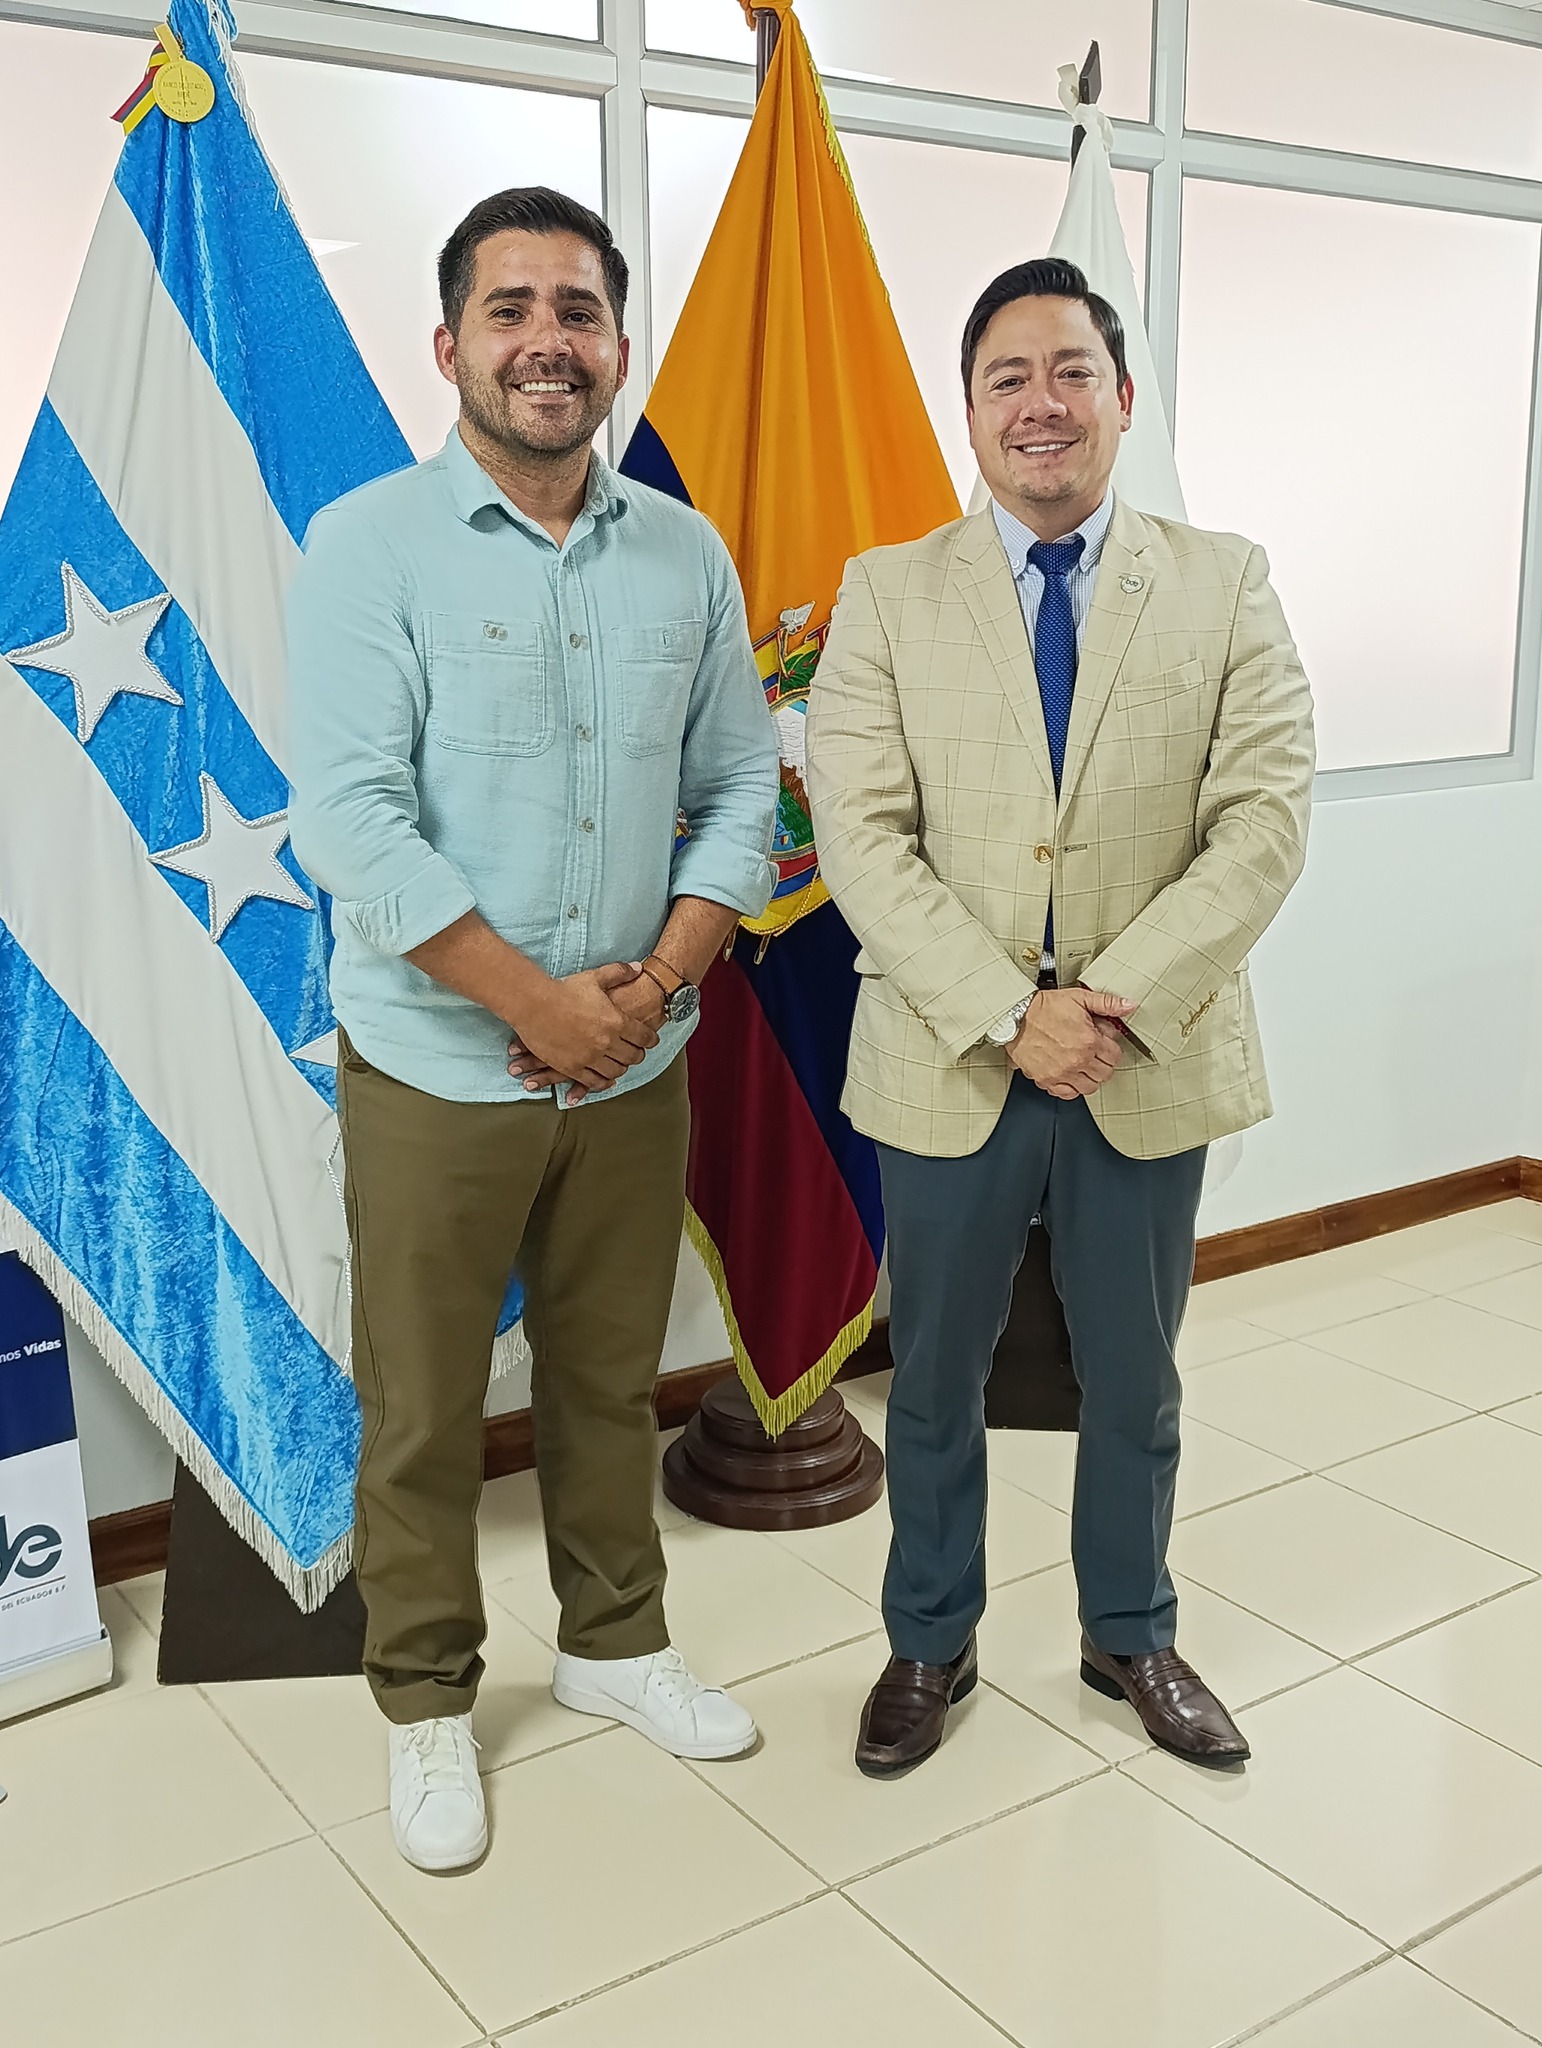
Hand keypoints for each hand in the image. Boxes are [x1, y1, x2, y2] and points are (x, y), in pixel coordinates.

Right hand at [507, 963, 660, 1100]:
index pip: (643, 1037)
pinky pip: (594, 1082)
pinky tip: (606, 1080)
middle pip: (632, 1056)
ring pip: (615, 1071)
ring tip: (621, 1065)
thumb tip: (637, 968)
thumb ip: (618, 973)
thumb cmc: (564, 990)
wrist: (534, 1004)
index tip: (652, 1041)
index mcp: (616, 1021)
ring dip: (621, 1069)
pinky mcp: (572, 1067)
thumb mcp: (595, 978)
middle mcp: (607, 1042)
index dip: (651, 1040)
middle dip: (638, 1055)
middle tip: (638, 1053)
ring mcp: (590, 1057)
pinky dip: (603, 1083)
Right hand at [1008, 987, 1138, 1099]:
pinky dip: (1071, 1088)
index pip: (1115, 1056)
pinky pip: (1067, 1094)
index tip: (1104, 1045)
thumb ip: (1107, 1003)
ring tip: (1083, 1066)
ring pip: (1089, 1087)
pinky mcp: (1047, 1079)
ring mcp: (1062, 1072)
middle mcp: (1078, 1060)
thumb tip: (1129, 1005)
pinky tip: (1070, 1077)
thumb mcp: (1079, 998)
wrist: (1015, 1016)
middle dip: (1103, 1064)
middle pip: (1105, 1074)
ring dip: (1089, 1077)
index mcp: (1089, 1041)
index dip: (1111, 1049)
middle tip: (1095, 1055)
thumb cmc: (1043, 1007)